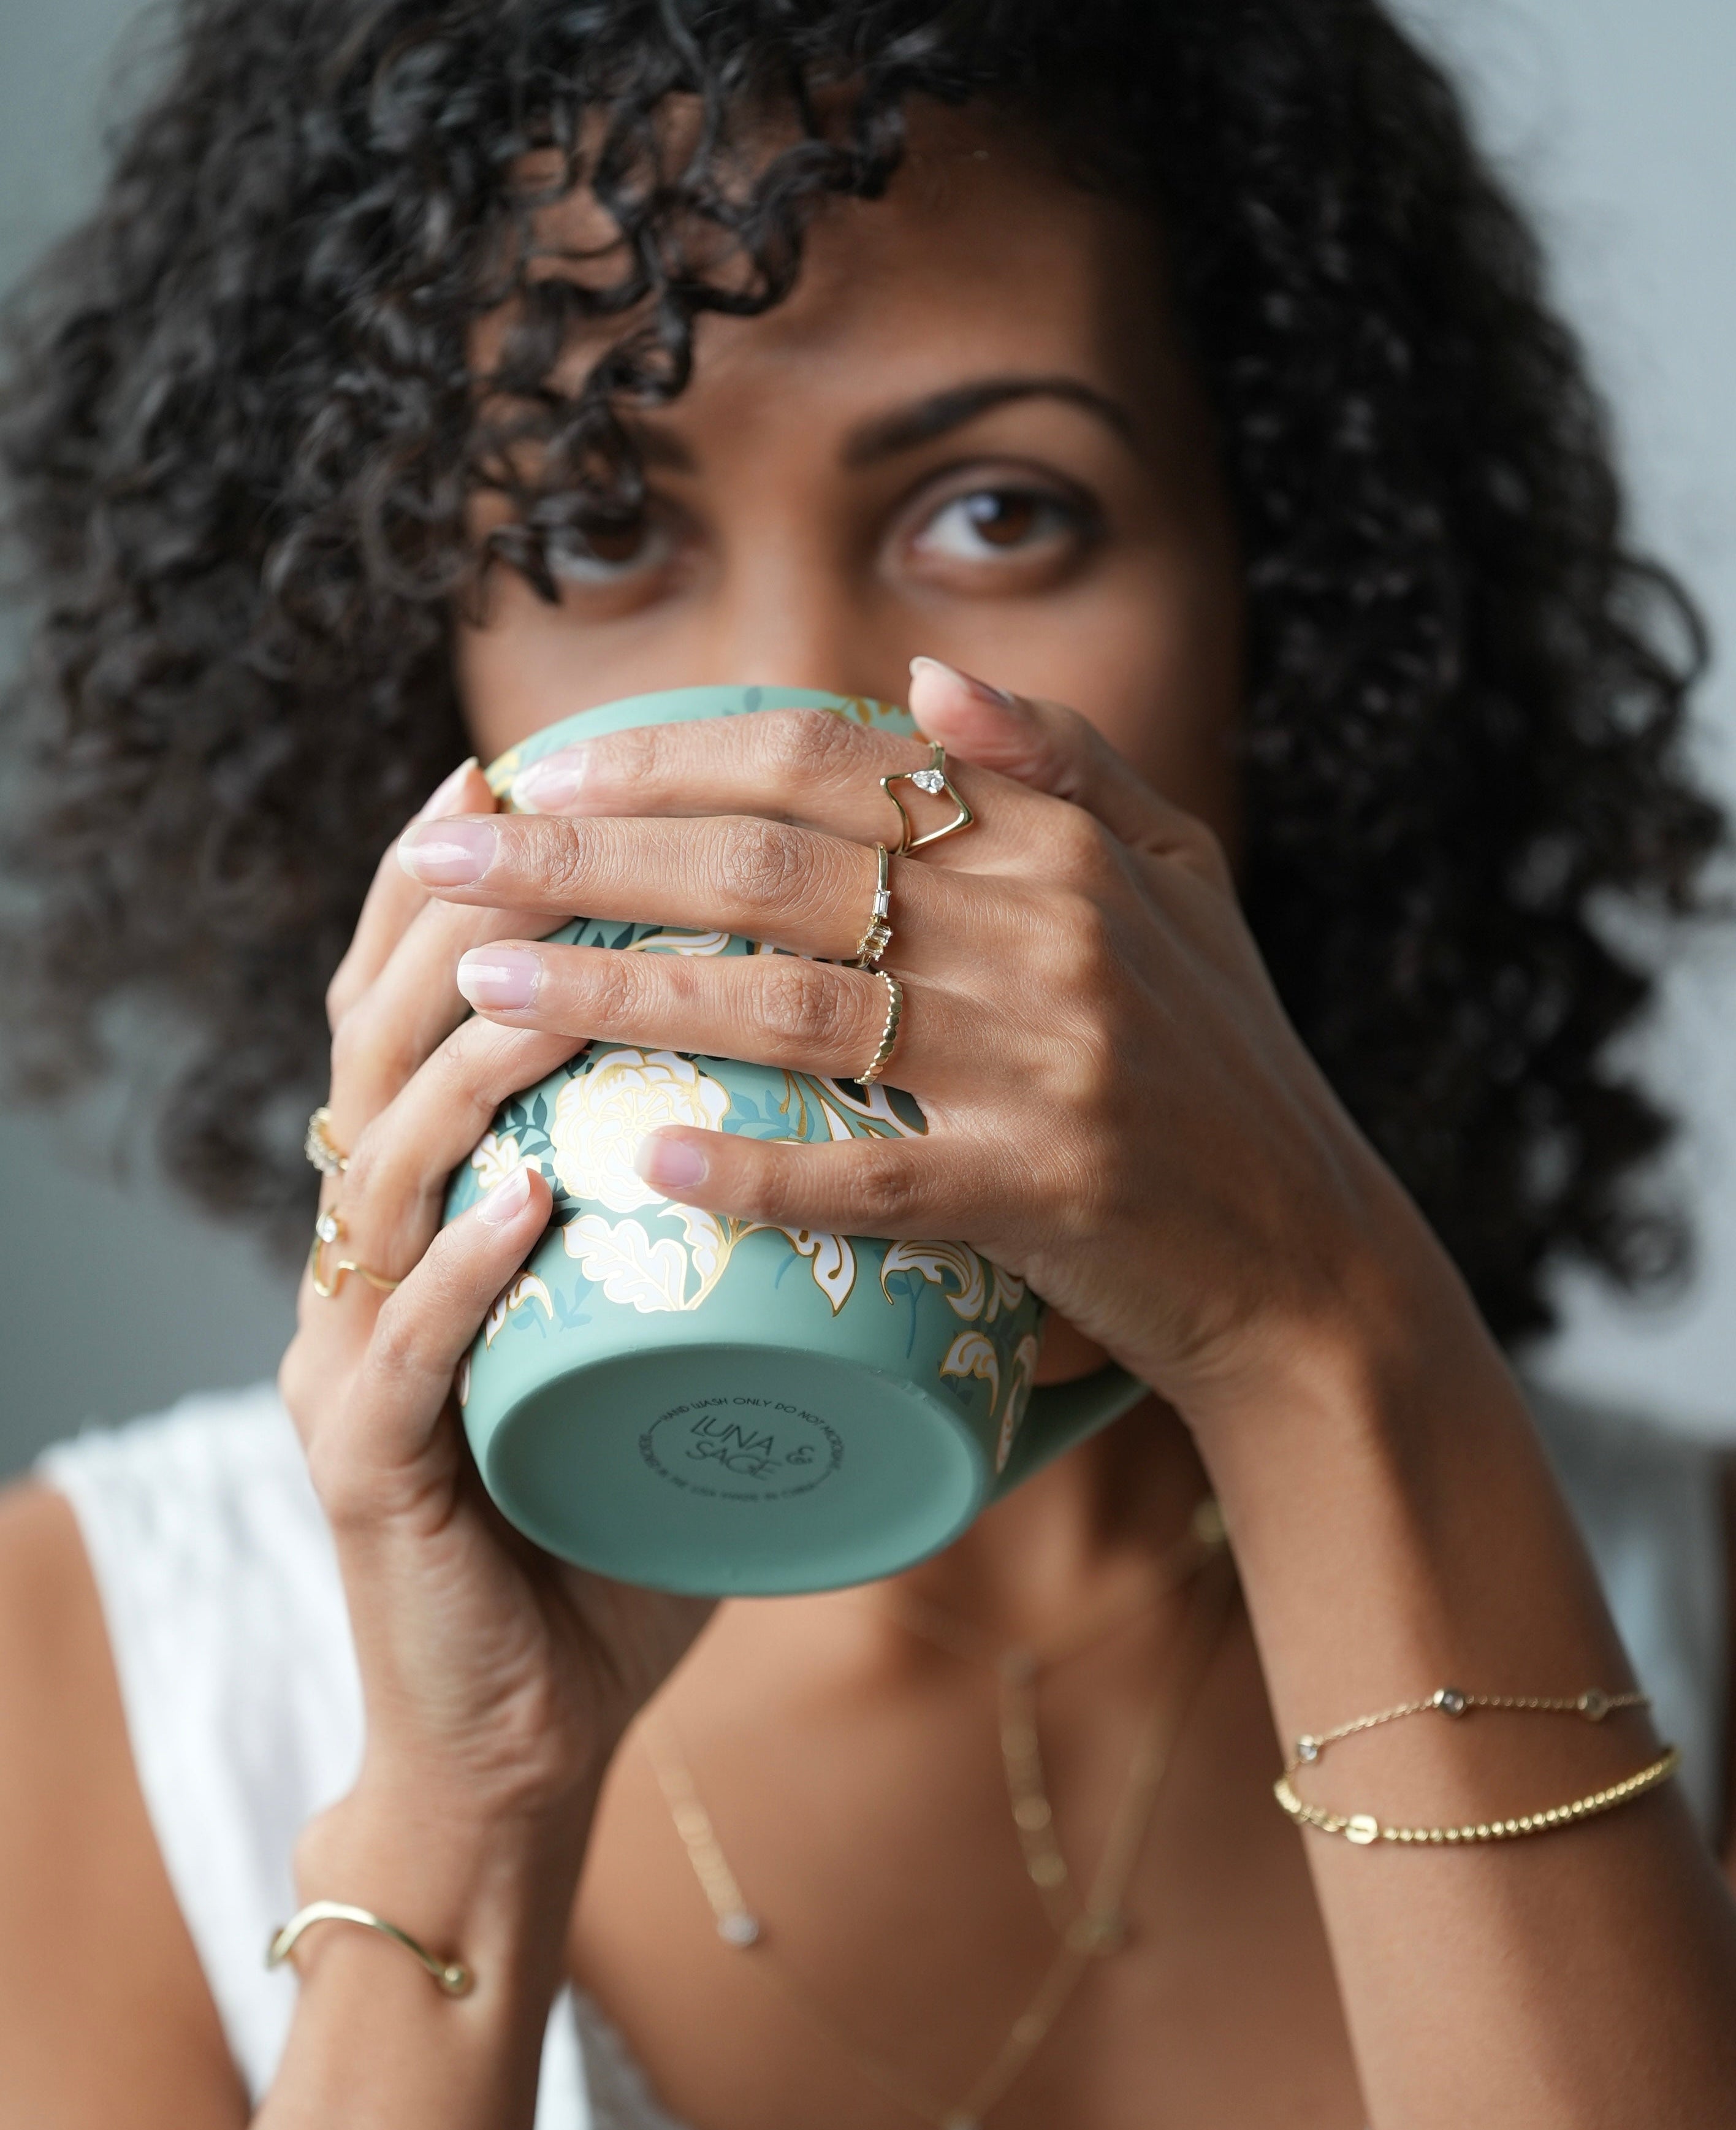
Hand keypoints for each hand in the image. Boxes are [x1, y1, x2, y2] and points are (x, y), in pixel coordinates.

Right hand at [277, 757, 711, 1840]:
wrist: (539, 1715)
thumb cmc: (629, 1507)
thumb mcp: (678, 1329)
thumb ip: (741, 1214)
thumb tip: (910, 1106)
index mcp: (433, 1207)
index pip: (421, 1013)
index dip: (456, 887)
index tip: (531, 769)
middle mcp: (371, 1261)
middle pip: (375, 1054)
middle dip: (439, 926)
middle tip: (514, 819)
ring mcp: (353, 1363)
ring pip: (372, 1179)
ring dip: (453, 1069)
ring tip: (538, 979)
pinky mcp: (374, 1474)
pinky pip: (405, 1354)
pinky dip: (462, 1268)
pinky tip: (528, 1197)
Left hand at [399, 663, 1426, 1425]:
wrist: (1310, 1258)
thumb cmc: (1225, 1068)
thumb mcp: (1180, 880)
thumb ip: (1066, 765)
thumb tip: (923, 684)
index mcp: (1060, 842)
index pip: (828, 761)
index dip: (668, 756)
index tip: (539, 771)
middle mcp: (1048, 929)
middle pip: (769, 866)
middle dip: (584, 857)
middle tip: (444, 863)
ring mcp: (1045, 1062)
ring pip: (787, 1006)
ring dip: (617, 994)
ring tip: (479, 990)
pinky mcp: (1044, 1192)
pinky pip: (868, 1172)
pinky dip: (750, 1167)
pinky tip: (636, 1157)